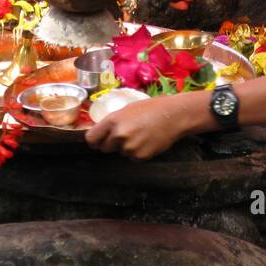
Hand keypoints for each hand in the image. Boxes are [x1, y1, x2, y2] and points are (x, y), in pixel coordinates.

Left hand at [84, 92, 204, 159]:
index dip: (95, 140)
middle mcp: (119, 135)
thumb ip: (113, 121)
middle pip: (105, 148)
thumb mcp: (128, 109)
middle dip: (112, 144)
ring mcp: (129, 147)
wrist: (174, 115)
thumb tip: (102, 132)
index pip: (91, 138)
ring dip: (127, 147)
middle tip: (125, 135)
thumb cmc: (151, 108)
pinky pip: (133, 157)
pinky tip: (147, 141)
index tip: (98, 141)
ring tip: (141, 135)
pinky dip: (138, 152)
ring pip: (121, 153)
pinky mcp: (140, 157)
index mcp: (113, 120)